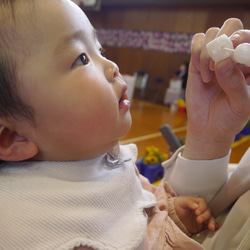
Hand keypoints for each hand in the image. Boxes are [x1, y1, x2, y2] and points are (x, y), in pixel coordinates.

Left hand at [174, 196, 217, 233]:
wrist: (176, 215)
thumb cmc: (180, 206)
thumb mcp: (182, 202)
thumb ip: (189, 202)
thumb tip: (196, 205)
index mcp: (198, 202)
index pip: (203, 203)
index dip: (202, 208)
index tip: (197, 212)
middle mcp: (202, 209)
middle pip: (208, 211)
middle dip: (204, 216)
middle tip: (198, 220)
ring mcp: (204, 217)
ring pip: (211, 219)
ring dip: (211, 222)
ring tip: (210, 227)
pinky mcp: (204, 225)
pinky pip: (211, 225)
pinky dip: (214, 227)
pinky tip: (213, 229)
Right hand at [183, 18, 249, 159]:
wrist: (207, 128)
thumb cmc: (229, 117)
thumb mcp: (241, 104)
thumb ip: (235, 83)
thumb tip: (223, 60)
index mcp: (249, 65)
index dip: (243, 38)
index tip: (233, 48)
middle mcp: (233, 57)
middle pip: (232, 27)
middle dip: (224, 39)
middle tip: (219, 60)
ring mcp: (214, 58)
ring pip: (212, 33)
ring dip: (208, 52)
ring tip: (209, 74)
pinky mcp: (197, 63)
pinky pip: (196, 42)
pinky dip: (196, 53)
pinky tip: (200, 71)